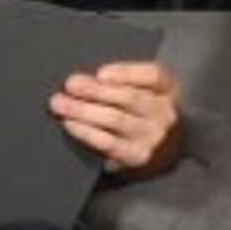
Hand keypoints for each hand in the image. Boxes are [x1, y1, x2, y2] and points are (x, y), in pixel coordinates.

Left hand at [49, 60, 181, 176]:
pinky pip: (108, 143)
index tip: (101, 73)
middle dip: (95, 90)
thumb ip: (124, 80)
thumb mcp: (147, 90)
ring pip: (116, 119)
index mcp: (169, 89)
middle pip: (130, 97)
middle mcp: (165, 113)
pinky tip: (71, 124)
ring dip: (83, 110)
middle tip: (70, 84)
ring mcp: (152, 137)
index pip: (154, 75)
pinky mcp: (138, 157)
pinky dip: (86, 132)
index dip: (126, 73)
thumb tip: (83, 78)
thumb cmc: (145, 113)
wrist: (163, 151)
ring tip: (61, 104)